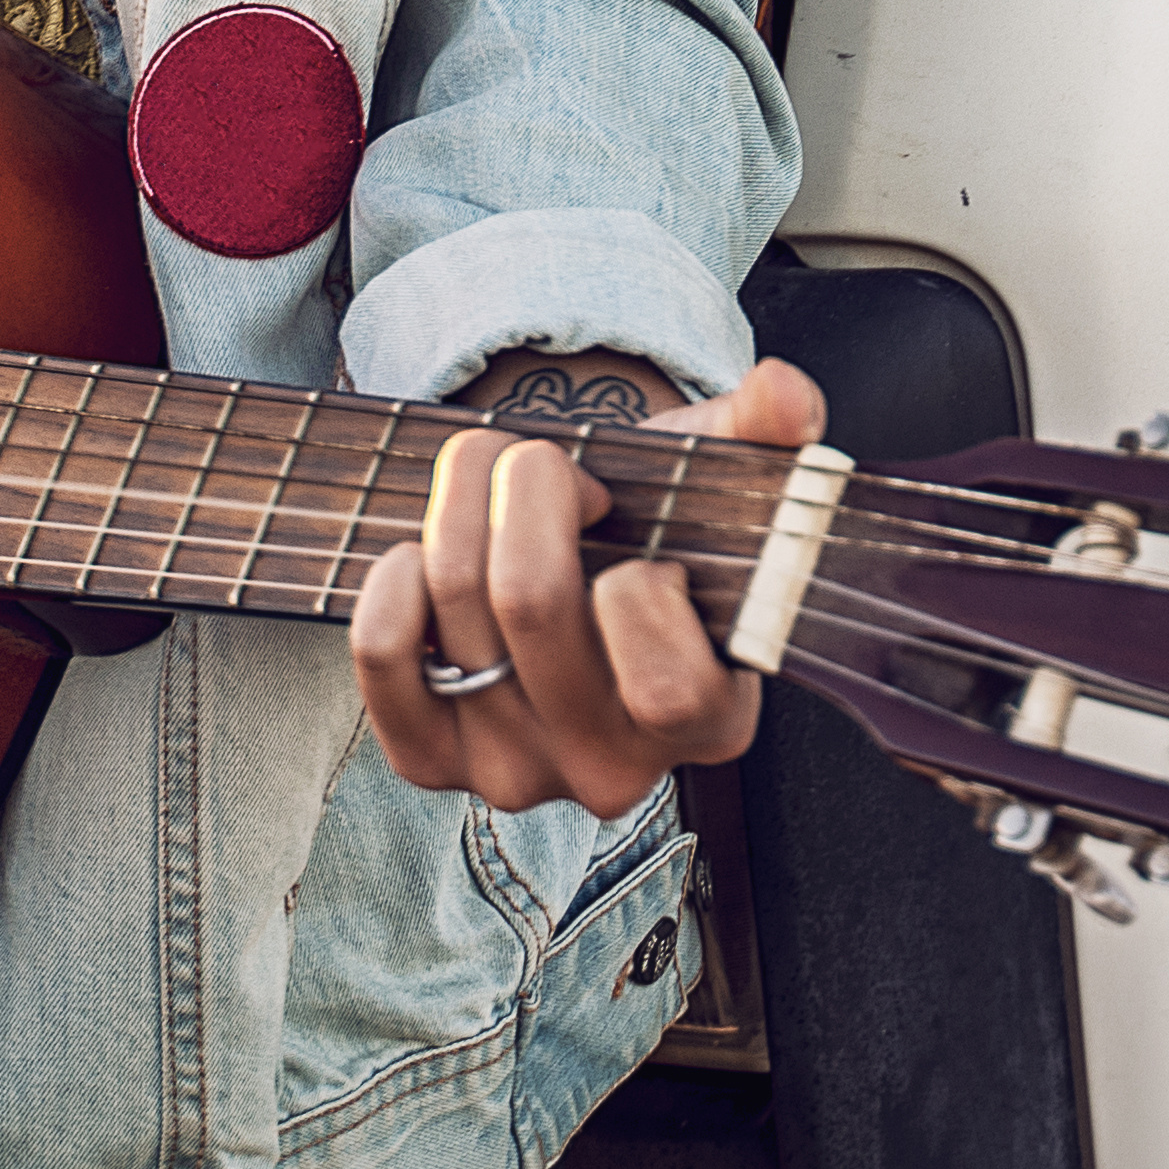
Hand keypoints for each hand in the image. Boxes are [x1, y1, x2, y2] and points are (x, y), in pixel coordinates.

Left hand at [349, 353, 830, 821]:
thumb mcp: (719, 482)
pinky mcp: (432, 760)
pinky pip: (384, 653)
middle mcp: (613, 770)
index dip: (639, 584)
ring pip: (456, 602)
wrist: (575, 584)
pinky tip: (427, 556)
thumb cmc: (655, 533)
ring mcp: (517, 774)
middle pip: (534, 603)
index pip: (665, 682)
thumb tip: (785, 395)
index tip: (642, 538)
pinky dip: (393, 575)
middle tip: (542, 461)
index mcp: (711, 720)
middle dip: (529, 482)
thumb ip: (766, 432)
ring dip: (460, 500)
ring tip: (489, 482)